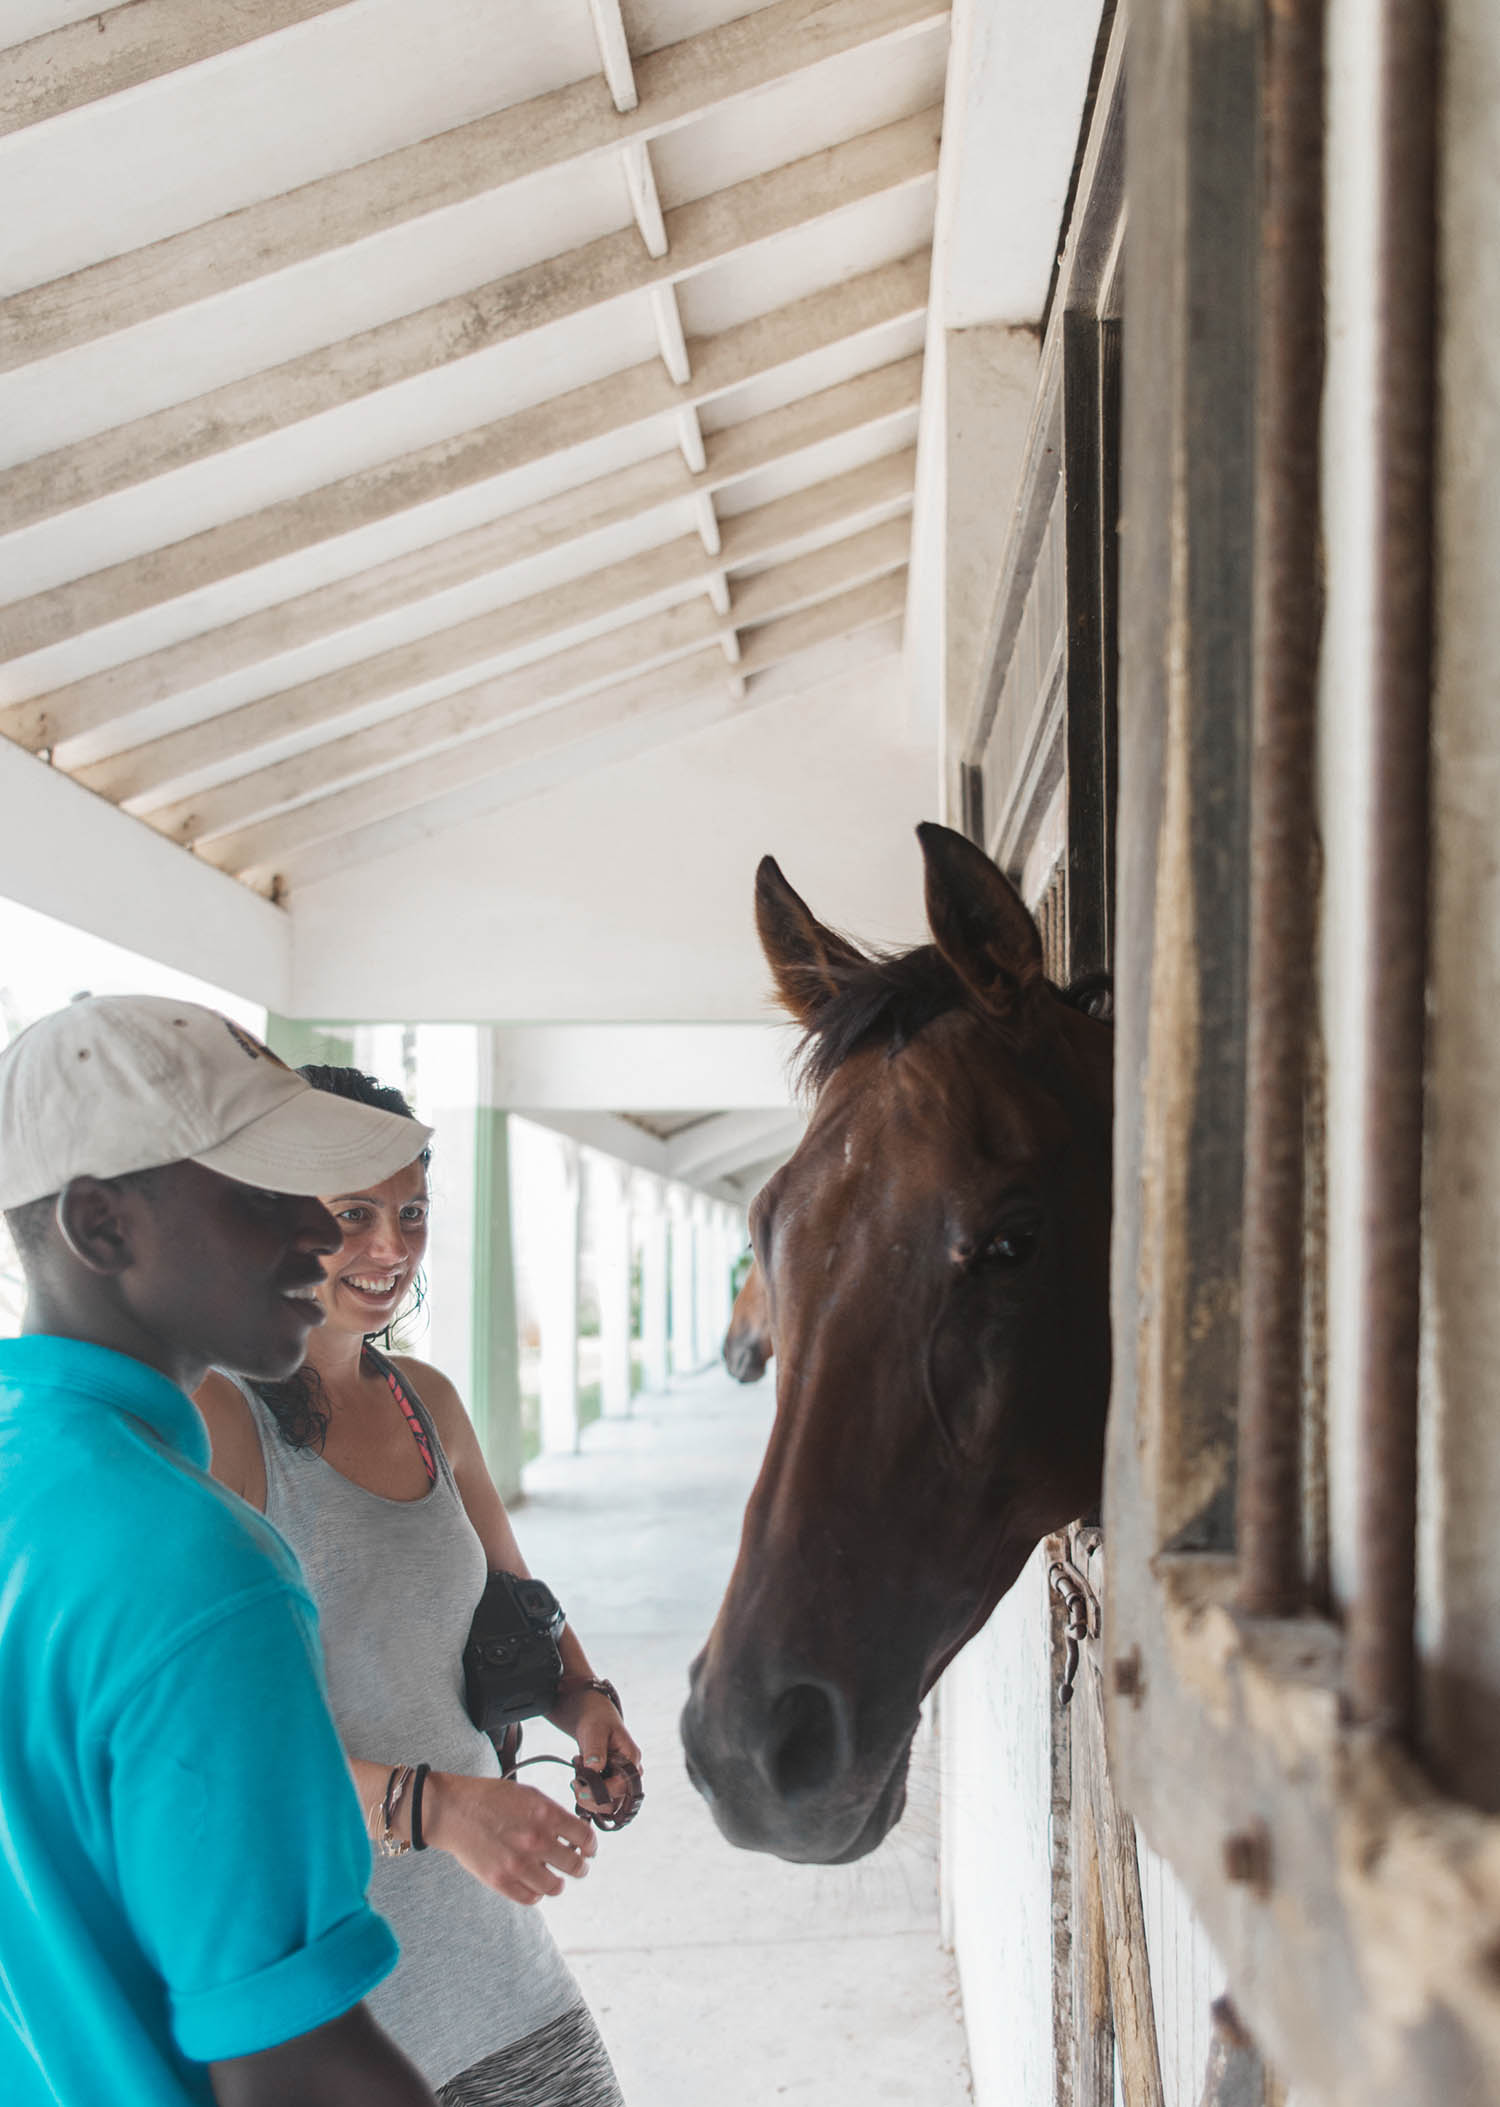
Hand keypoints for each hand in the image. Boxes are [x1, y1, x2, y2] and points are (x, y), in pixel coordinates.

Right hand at [422, 1771, 595, 1905]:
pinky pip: (531, 1898)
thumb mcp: (529, 1795)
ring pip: (555, 1887)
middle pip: (575, 1866)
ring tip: (553, 1877)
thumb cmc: (492, 1798)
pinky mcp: (500, 1881)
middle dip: (580, 1867)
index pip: (585, 1837)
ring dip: (558, 1882)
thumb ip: (553, 1814)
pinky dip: (536, 1893)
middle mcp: (535, 1841)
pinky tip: (533, 1883)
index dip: (590, 1846)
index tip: (588, 1850)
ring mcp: (518, 1864)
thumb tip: (575, 1834)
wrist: (454, 1810)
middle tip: (577, 1866)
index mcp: (546, 1814)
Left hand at [548, 1683, 642, 1823]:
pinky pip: (601, 1800)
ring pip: (609, 1805)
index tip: (581, 1788)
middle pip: (617, 1802)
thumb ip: (595, 1749)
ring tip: (576, 1780)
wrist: (592, 1716)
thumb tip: (594, 1768)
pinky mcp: (609, 1783)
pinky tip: (578, 1780)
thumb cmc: (597, 1718)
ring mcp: (620, 1779)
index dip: (602, 1792)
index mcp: (631, 1758)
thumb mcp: (594, 1730)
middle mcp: (629, 1773)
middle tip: (575, 1784)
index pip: (622, 1786)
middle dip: (593, 1800)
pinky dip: (587, 1796)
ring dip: (589, 1800)